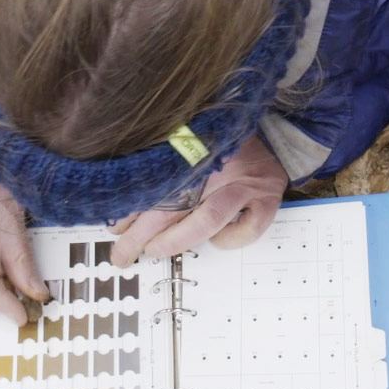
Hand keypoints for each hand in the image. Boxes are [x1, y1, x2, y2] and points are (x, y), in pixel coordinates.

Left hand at [111, 137, 286, 265]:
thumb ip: (167, 162)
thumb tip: (127, 199)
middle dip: (142, 234)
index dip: (131, 207)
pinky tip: (215, 242)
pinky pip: (249, 228)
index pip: (155, 182)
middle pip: (174, 203)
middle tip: (122, 252)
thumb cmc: (225, 141)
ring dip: (175, 240)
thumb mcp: (192, 140)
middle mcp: (220, 164)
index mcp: (198, 146)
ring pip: (206, 218)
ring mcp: (245, 184)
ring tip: (153, 251)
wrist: (274, 136)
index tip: (114, 224)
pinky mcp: (268, 200)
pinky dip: (229, 239)